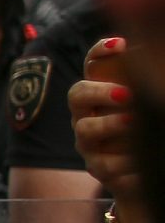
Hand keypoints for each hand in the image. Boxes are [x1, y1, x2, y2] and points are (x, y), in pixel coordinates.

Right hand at [72, 37, 140, 200]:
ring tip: (132, 122)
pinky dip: (123, 161)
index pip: (92, 65)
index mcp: (99, 93)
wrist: (144, 177)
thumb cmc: (144, 133)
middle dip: (100, 91)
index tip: (121, 45)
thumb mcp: (144, 104)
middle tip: (127, 94)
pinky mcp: (97, 168)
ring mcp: (88, 142)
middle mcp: (87, 114)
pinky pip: (104, 164)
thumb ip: (142, 84)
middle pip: (78, 94)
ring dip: (108, 124)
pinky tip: (138, 161)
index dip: (100, 52)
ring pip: (84, 129)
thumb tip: (143, 53)